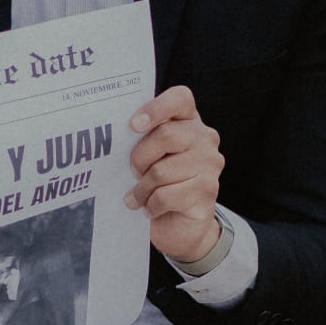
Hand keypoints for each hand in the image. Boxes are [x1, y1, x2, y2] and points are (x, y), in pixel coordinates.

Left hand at [124, 85, 224, 262]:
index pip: (180, 98)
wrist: (181, 226)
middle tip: (134, 173)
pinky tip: (150, 209)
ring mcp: (210, 164)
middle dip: (140, 158)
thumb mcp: (150, 157)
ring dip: (142, 188)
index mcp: (189, 122)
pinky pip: (166, 195)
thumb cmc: (159, 185)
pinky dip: (151, 205)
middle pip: (165, 135)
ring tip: (138, 196)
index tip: (133, 126)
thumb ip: (143, 141)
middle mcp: (206, 138)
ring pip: (162, 170)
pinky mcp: (208, 191)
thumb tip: (115, 138)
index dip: (156, 108)